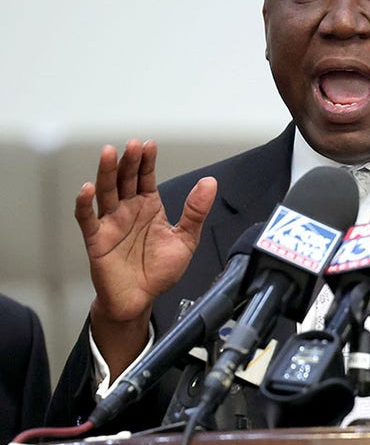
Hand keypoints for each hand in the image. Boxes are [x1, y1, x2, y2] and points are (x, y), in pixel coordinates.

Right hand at [75, 140, 216, 373]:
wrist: (141, 299)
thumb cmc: (159, 270)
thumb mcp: (186, 239)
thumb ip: (196, 211)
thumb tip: (210, 183)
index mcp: (148, 207)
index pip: (145, 178)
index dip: (147, 162)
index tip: (149, 145)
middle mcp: (128, 211)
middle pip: (125, 180)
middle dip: (129, 162)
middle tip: (132, 145)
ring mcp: (111, 223)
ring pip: (106, 193)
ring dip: (107, 173)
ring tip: (110, 154)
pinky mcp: (97, 240)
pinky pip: (88, 219)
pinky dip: (84, 204)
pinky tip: (87, 189)